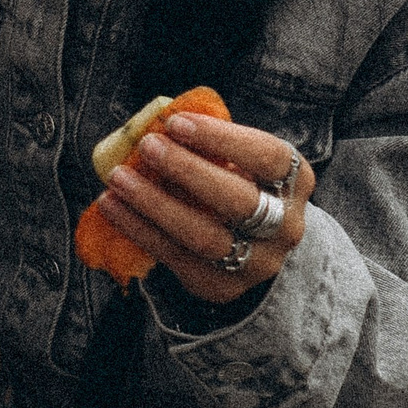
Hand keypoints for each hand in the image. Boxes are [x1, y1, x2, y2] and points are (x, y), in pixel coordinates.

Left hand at [94, 111, 314, 304]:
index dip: (221, 138)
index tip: (175, 122)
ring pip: (205, 236)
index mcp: (295, 180)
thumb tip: (154, 122)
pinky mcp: (223, 286)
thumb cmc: (239, 183)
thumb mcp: (240, 160)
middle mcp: (285, 224)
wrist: (258, 246)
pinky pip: (177, 258)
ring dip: (155, 204)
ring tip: (118, 178)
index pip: (267, 156)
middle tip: (147, 146)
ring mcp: (257, 261)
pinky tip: (112, 206)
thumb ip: (210, 144)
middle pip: (238, 201)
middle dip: (187, 170)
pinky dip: (139, 229)